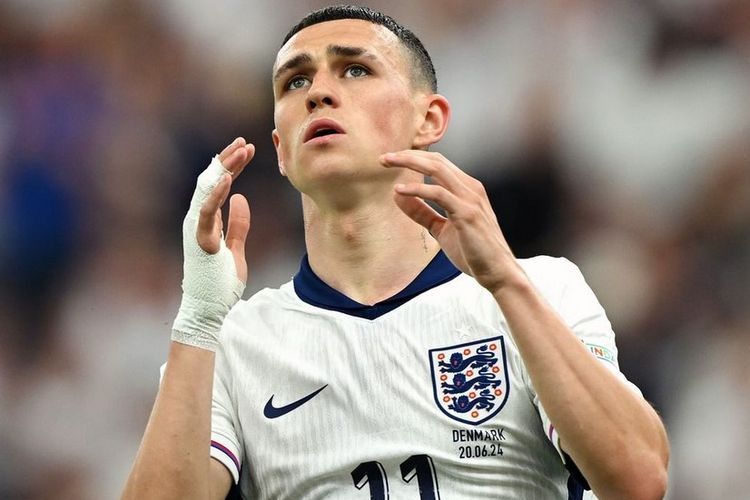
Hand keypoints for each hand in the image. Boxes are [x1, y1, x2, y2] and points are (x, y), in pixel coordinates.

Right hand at [172, 138, 254, 350]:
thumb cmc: (219, 282)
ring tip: (241, 150)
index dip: (233, 166)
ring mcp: (196, 228)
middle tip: (245, 142)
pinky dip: (215, 194)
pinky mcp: (199, 240)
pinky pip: (206, 212)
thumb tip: (241, 200)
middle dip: (228, 159)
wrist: (208, 309)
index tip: (248, 149)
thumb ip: (238, 225)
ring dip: (225, 168)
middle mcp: (198, 220)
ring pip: (207, 189)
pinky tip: (227, 178)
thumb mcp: (236, 249)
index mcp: (207, 220)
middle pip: (211, 181)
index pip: (219, 185)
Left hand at [380, 150, 518, 292]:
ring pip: (437, 169)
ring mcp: (470, 199)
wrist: (497, 272)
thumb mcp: (442, 229)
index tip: (391, 160)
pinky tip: (400, 190)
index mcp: (467, 189)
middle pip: (436, 161)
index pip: (438, 163)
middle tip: (384, 158)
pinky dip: (417, 189)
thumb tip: (397, 196)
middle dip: (408, 155)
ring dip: (410, 163)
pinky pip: (439, 194)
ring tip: (387, 163)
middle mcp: (470, 188)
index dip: (414, 158)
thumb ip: (421, 212)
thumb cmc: (473, 251)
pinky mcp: (466, 214)